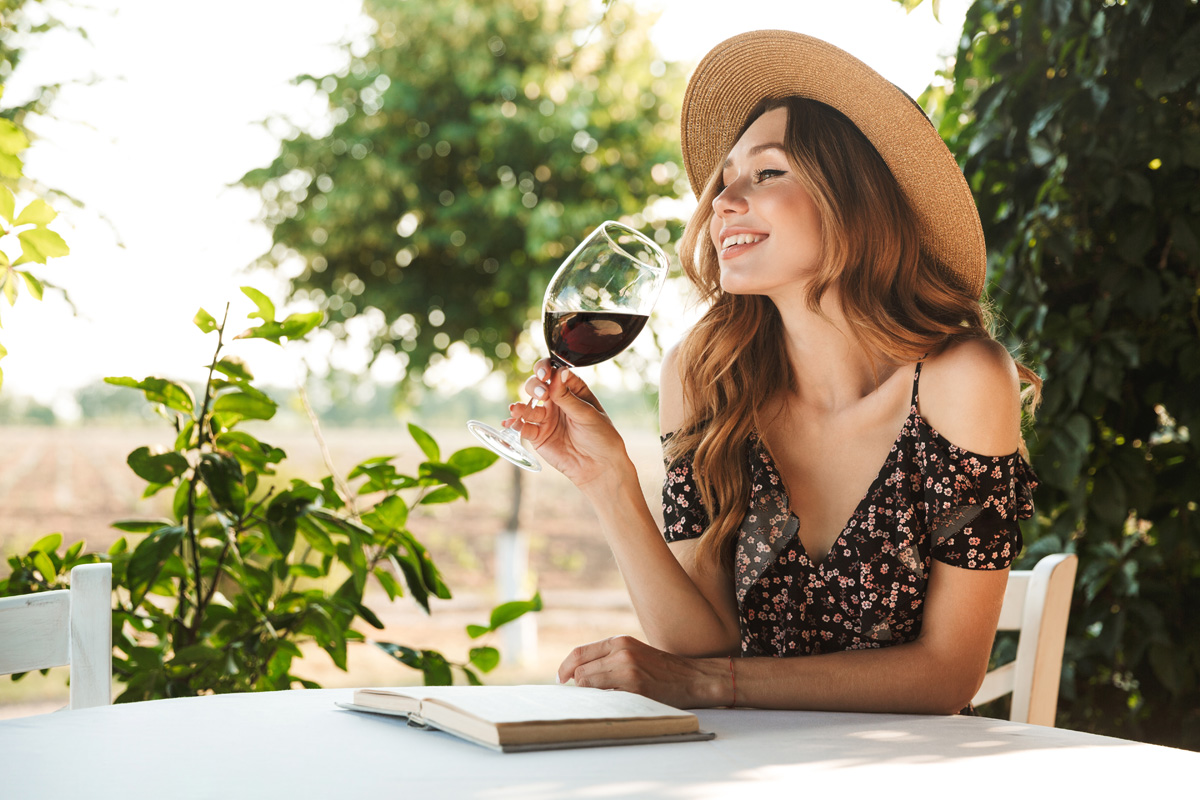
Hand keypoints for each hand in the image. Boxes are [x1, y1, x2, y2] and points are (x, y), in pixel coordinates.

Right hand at [503, 358, 633, 491]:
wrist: (599, 466)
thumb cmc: (601, 436)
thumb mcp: (587, 414)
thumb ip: (568, 396)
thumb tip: (559, 372)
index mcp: (572, 390)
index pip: (555, 373)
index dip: (546, 369)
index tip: (544, 373)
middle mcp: (556, 402)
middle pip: (537, 386)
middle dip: (534, 387)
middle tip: (540, 395)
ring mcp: (546, 418)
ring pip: (527, 407)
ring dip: (520, 407)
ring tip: (517, 409)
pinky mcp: (538, 436)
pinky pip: (524, 428)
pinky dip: (516, 425)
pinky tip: (512, 423)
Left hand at [556, 635, 728, 708]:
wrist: (693, 677)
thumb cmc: (662, 669)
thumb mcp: (634, 653)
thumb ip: (609, 658)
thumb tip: (578, 675)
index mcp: (619, 641)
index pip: (579, 653)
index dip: (565, 668)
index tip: (561, 680)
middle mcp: (621, 651)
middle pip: (581, 672)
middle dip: (578, 687)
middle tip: (580, 697)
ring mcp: (627, 669)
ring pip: (590, 685)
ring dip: (590, 696)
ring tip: (600, 701)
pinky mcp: (635, 687)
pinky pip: (606, 698)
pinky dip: (604, 704)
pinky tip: (612, 706)